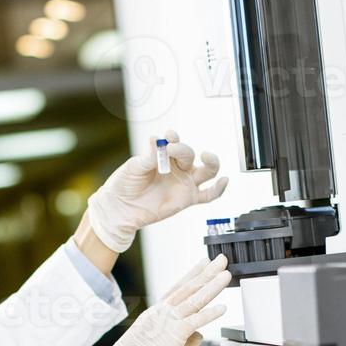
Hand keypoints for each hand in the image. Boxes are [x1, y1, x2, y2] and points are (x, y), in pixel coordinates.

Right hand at [73, 255, 230, 345]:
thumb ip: (183, 340)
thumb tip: (200, 335)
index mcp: (155, 314)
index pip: (177, 289)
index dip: (192, 274)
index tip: (203, 263)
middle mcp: (160, 313)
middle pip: (188, 288)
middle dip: (206, 272)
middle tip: (221, 259)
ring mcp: (166, 322)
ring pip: (193, 299)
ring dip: (211, 285)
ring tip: (226, 274)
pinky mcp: (171, 336)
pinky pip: (194, 321)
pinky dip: (210, 313)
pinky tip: (223, 307)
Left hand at [85, 130, 229, 251]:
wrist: (121, 208)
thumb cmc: (125, 185)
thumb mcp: (134, 168)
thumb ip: (148, 157)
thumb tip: (155, 139)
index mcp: (164, 155)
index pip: (174, 142)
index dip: (173, 138)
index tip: (167, 137)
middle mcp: (177, 167)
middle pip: (190, 155)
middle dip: (183, 150)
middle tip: (171, 149)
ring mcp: (184, 182)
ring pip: (206, 171)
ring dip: (211, 162)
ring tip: (207, 156)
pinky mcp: (188, 199)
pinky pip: (208, 195)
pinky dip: (218, 189)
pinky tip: (224, 181)